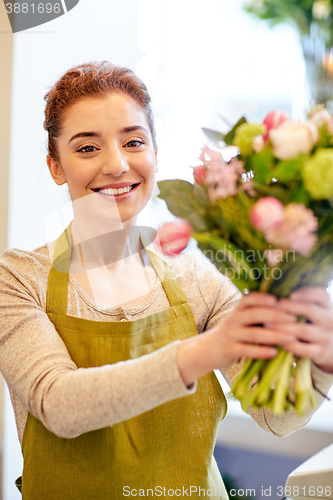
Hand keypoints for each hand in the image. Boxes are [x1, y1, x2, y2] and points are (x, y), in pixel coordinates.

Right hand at [177, 291, 296, 385]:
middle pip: (255, 314)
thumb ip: (258, 312)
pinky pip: (247, 350)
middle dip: (275, 315)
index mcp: (238, 309)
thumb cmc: (234, 332)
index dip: (263, 298)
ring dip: (274, 335)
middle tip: (294, 318)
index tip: (279, 300)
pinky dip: (262, 351)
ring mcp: (231, 335)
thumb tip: (287, 306)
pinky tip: (275, 352)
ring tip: (291, 337)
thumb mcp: (241, 318)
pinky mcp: (229, 350)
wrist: (209, 349)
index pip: (249, 298)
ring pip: (254, 334)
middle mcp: (233, 319)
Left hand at [276, 287, 332, 372]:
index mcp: (328, 307)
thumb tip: (276, 292)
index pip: (321, 295)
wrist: (332, 348)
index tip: (290, 295)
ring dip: (282, 326)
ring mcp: (326, 337)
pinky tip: (277, 339)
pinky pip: (303, 348)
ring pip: (303, 330)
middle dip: (289, 307)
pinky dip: (288, 344)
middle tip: (273, 307)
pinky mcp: (320, 352)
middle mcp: (329, 320)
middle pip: (310, 310)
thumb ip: (302, 303)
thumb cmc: (316, 324)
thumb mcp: (317, 311)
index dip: (306, 293)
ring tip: (267, 323)